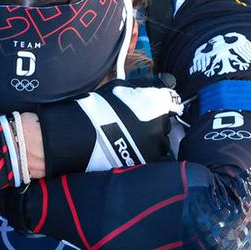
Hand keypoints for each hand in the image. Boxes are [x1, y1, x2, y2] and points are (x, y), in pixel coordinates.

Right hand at [37, 79, 183, 177]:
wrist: (80, 137)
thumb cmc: (97, 108)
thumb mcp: (121, 87)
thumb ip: (143, 88)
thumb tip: (158, 86)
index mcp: (157, 103)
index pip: (170, 101)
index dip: (161, 103)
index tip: (154, 106)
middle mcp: (161, 125)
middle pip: (165, 123)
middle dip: (154, 123)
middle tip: (133, 124)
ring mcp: (156, 147)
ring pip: (161, 142)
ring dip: (151, 141)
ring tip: (128, 139)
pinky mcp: (149, 163)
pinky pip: (155, 158)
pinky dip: (146, 155)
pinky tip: (130, 150)